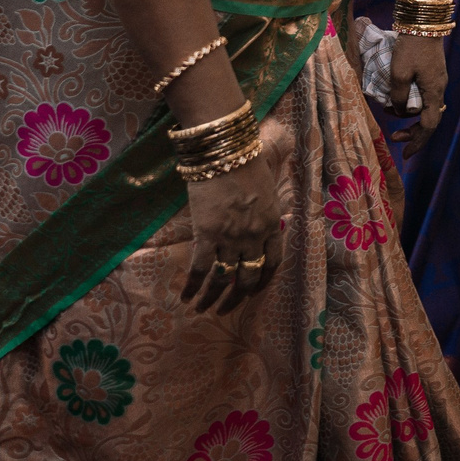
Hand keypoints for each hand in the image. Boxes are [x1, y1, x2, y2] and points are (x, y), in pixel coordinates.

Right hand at [179, 116, 292, 314]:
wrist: (225, 152)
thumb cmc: (246, 161)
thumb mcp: (266, 188)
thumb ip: (264, 207)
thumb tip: (260, 218)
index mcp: (272, 224)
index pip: (274, 262)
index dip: (263, 281)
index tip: (254, 291)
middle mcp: (255, 236)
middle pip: (249, 277)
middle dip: (237, 297)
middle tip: (225, 308)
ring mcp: (232, 238)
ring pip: (224, 279)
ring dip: (212, 298)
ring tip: (202, 309)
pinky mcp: (208, 235)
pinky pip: (201, 269)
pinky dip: (192, 286)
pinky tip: (185, 296)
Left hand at [385, 32, 448, 156]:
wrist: (424, 23)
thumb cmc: (410, 48)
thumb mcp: (399, 74)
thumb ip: (398, 97)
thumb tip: (397, 111)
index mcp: (433, 92)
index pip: (429, 126)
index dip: (418, 142)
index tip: (405, 154)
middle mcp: (439, 89)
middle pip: (430, 119)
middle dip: (413, 132)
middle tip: (395, 137)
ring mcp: (438, 80)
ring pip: (427, 107)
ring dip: (411, 116)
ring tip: (390, 114)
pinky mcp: (434, 72)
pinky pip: (425, 96)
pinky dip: (413, 103)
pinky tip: (399, 99)